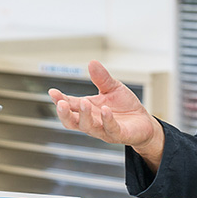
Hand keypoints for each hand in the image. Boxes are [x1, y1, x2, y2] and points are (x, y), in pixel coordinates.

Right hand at [48, 61, 164, 169]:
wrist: (144, 122)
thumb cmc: (125, 106)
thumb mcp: (112, 88)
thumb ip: (101, 78)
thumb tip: (92, 62)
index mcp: (88, 109)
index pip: (70, 105)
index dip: (59, 99)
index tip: (52, 92)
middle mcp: (92, 121)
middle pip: (72, 122)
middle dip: (64, 114)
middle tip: (60, 104)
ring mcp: (104, 130)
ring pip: (88, 127)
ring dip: (84, 116)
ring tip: (84, 103)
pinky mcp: (118, 134)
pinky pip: (110, 129)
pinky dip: (107, 120)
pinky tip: (105, 110)